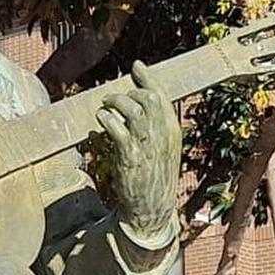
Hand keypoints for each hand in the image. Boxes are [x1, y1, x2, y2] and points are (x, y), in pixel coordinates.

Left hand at [95, 62, 180, 234]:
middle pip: (149, 98)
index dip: (148, 78)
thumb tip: (142, 103)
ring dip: (116, 103)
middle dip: (130, 91)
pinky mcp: (131, 158)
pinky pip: (119, 130)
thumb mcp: (163, 149)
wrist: (152, 210)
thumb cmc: (154, 177)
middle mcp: (162, 136)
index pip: (163, 96)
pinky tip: (101, 119)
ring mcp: (147, 146)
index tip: (136, 65)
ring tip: (105, 106)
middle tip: (114, 99)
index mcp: (172, 131)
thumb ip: (155, 126)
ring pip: (134, 110)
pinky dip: (108, 120)